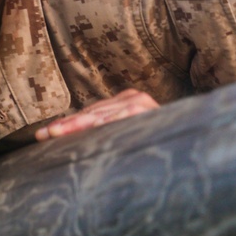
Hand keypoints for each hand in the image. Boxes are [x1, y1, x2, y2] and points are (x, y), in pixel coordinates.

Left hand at [35, 89, 158, 141]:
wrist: (193, 131)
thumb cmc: (157, 136)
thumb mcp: (128, 131)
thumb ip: (108, 130)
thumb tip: (70, 136)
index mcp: (122, 102)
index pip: (87, 115)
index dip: (65, 125)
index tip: (42, 135)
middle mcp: (129, 98)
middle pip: (89, 115)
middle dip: (64, 126)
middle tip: (43, 134)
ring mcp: (137, 102)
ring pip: (99, 116)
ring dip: (76, 125)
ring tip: (55, 133)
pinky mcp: (144, 109)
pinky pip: (118, 118)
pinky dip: (101, 123)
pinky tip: (85, 128)